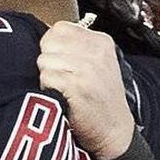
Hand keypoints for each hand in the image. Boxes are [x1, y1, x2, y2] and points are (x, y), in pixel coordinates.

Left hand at [37, 21, 133, 159]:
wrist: (115, 130)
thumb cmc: (99, 97)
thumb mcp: (97, 62)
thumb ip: (75, 46)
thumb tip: (45, 39)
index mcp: (101, 41)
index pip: (59, 29)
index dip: (53, 47)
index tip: (64, 63)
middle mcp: (96, 52)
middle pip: (48, 45)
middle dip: (49, 62)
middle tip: (65, 79)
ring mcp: (87, 69)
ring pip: (44, 61)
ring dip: (48, 77)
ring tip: (66, 89)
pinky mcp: (77, 86)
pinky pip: (46, 78)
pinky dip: (49, 90)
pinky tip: (64, 97)